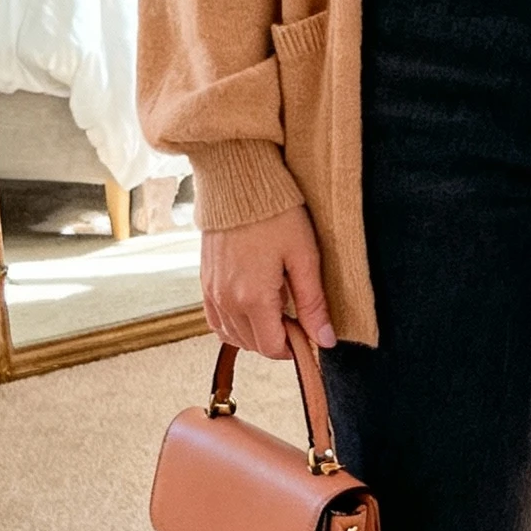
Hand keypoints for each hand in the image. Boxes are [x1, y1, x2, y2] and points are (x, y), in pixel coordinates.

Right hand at [200, 202, 336, 358]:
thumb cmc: (276, 214)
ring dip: (257, 333)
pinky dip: (235, 325)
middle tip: (298, 318)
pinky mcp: (205, 282)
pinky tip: (253, 310)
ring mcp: (212, 292)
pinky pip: (216, 321)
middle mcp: (227, 301)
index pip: (273, 348)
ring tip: (278, 310)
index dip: (295, 347)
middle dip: (278, 340)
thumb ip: (313, 303)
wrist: (238, 182)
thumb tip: (325, 341)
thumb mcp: (304, 257)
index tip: (310, 331)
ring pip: (234, 336)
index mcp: (253, 298)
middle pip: (254, 345)